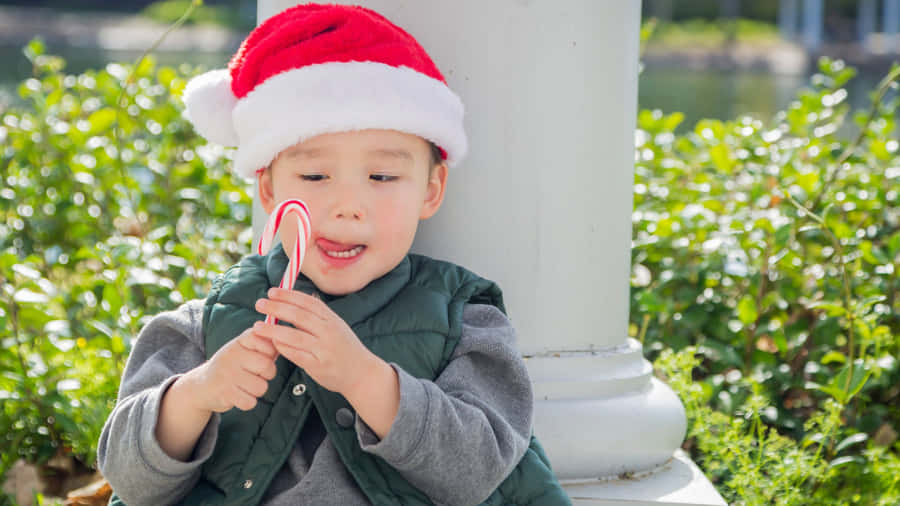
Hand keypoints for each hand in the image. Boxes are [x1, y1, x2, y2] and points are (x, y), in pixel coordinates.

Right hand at [185, 327, 278, 412]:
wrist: (201, 385)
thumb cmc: (232, 365)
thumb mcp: (244, 349)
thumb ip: (265, 344)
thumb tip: (288, 343)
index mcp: (240, 341)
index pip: (268, 343)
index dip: (271, 354)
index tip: (262, 357)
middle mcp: (232, 355)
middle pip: (267, 367)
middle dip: (267, 375)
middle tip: (256, 375)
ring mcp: (228, 374)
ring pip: (261, 387)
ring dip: (257, 390)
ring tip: (246, 386)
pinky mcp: (225, 393)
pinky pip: (250, 402)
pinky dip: (248, 402)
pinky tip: (239, 395)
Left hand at [253, 287, 378, 396]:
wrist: (362, 374)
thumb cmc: (346, 349)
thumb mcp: (337, 327)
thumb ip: (319, 315)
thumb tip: (302, 297)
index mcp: (332, 319)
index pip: (308, 302)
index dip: (289, 295)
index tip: (272, 291)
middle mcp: (329, 332)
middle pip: (299, 316)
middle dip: (277, 308)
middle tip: (260, 304)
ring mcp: (324, 349)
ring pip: (294, 336)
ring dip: (273, 330)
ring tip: (257, 326)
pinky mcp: (318, 365)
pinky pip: (295, 355)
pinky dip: (282, 348)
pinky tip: (272, 343)